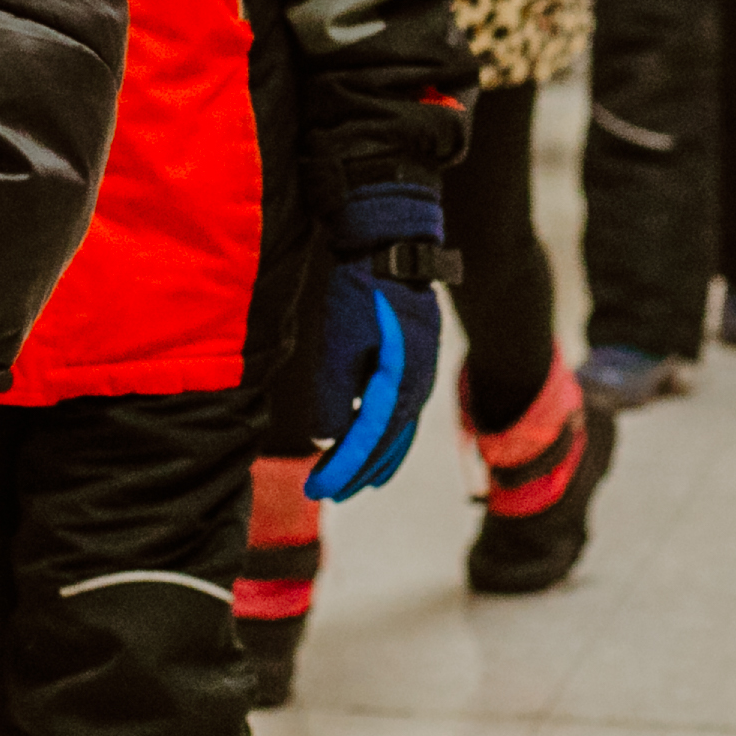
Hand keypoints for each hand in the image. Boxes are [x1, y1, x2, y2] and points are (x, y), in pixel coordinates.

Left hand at [298, 185, 449, 500]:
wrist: (391, 242)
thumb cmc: (360, 287)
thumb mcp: (338, 338)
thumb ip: (333, 391)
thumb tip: (329, 436)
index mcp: (398, 381)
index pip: (367, 441)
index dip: (341, 468)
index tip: (316, 489)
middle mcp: (415, 384)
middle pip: (388, 445)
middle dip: (357, 472)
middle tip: (327, 492)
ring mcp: (419, 373)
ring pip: (400, 432)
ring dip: (375, 459)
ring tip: (354, 480)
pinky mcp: (415, 361)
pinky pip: (404, 413)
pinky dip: (388, 436)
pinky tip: (373, 439)